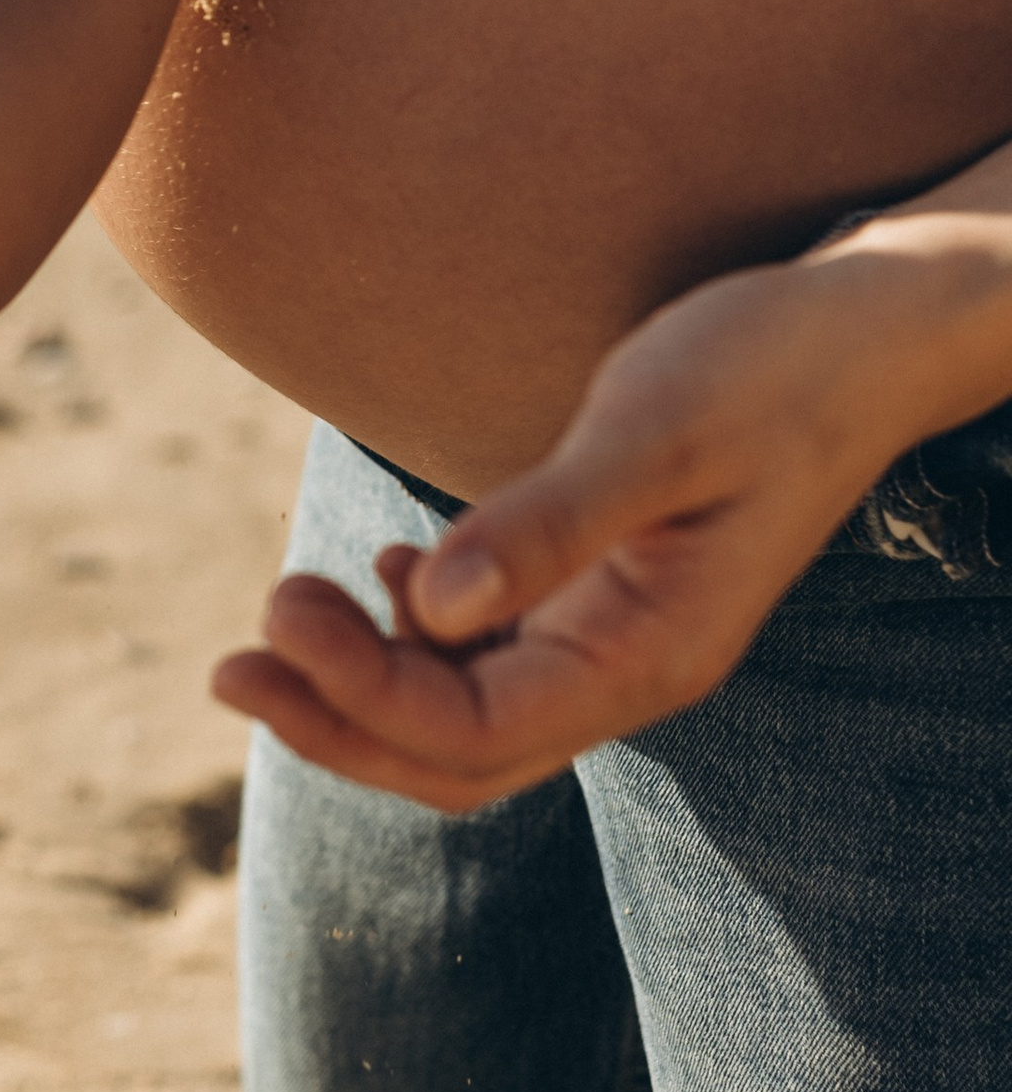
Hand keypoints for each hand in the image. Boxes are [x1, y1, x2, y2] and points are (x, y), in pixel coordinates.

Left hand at [214, 221, 1011, 807]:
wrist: (863, 332)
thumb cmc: (768, 365)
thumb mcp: (657, 431)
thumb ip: (548, 522)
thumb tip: (431, 607)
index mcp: (650, 656)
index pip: (473, 732)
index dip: (359, 693)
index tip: (278, 607)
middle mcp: (629, 673)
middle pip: (455, 759)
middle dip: (335, 724)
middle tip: (227, 665)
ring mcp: (614, 642)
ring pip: (464, 718)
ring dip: (361, 686)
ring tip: (280, 613)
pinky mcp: (600, 598)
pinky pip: (490, 661)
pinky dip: (416, 636)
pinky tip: (387, 570)